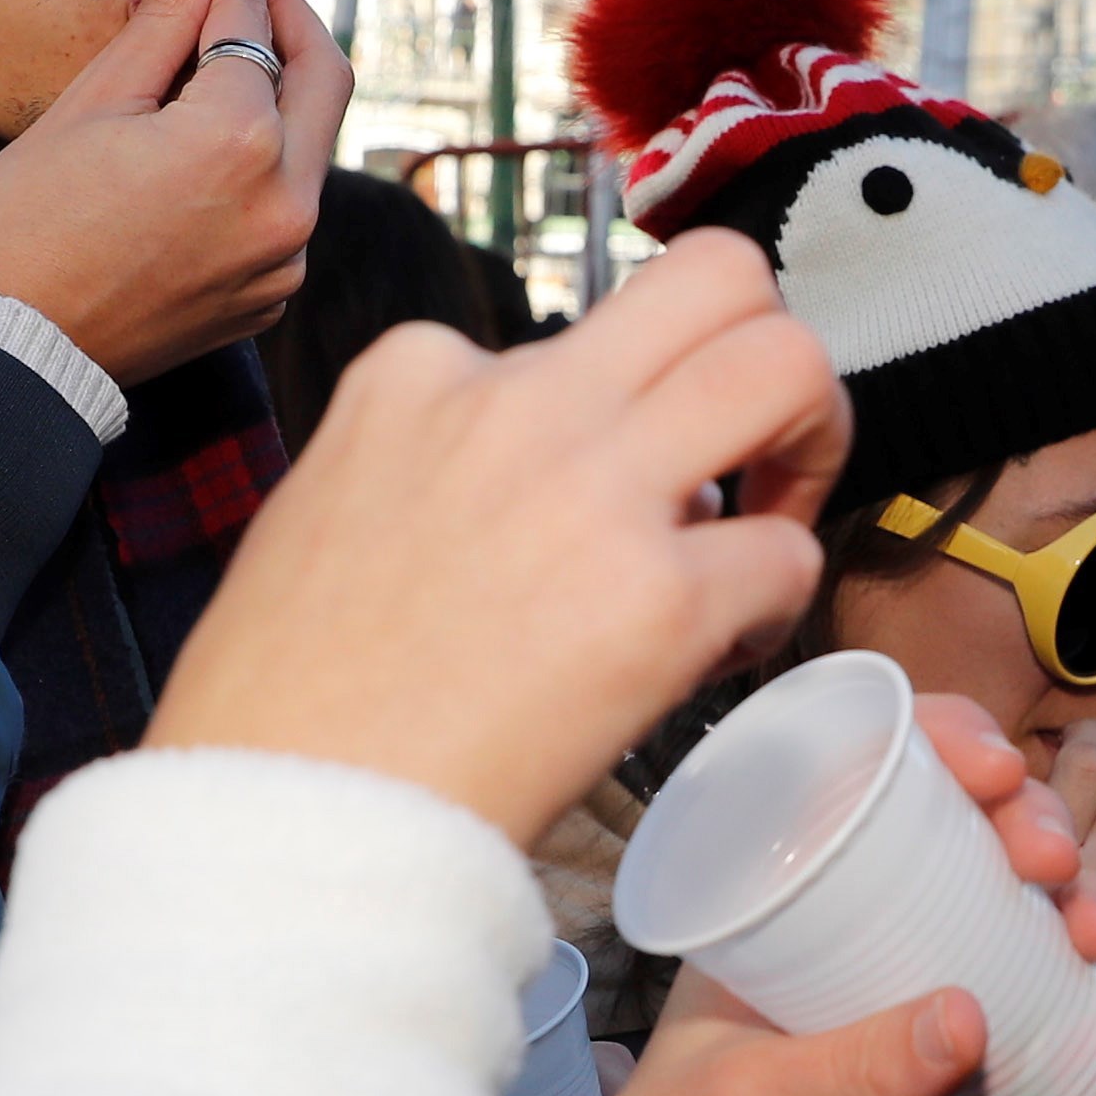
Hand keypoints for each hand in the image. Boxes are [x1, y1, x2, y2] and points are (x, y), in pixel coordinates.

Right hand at [0, 0, 354, 384]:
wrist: (8, 350)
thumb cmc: (25, 221)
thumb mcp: (94, 101)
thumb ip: (171, 15)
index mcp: (240, 142)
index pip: (253, 25)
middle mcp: (287, 204)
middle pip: (323, 77)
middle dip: (289, 17)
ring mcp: (286, 258)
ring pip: (310, 146)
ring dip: (279, 92)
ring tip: (222, 53)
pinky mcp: (272, 295)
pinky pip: (288, 206)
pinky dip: (262, 163)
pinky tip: (209, 143)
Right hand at [147, 230, 847, 841]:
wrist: (282, 818)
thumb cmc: (293, 700)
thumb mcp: (335, 507)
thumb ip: (440, 457)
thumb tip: (550, 477)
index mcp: (421, 372)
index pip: (583, 323)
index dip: (629, 407)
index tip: (612, 494)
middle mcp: (516, 403)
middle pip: (720, 278)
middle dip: (772, 349)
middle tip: (761, 453)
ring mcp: (593, 494)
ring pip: (785, 362)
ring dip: (813, 437)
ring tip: (772, 524)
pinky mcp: (656, 604)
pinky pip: (788, 555)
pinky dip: (780, 604)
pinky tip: (721, 654)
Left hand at [553, 696, 1095, 1095]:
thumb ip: (848, 1069)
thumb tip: (970, 1020)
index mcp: (785, 912)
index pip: (868, 790)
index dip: (940, 749)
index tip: (992, 766)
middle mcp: (862, 951)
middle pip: (971, 852)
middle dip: (1034, 833)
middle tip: (1052, 864)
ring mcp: (921, 1026)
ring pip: (1029, 942)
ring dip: (1086, 924)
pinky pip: (1058, 1064)